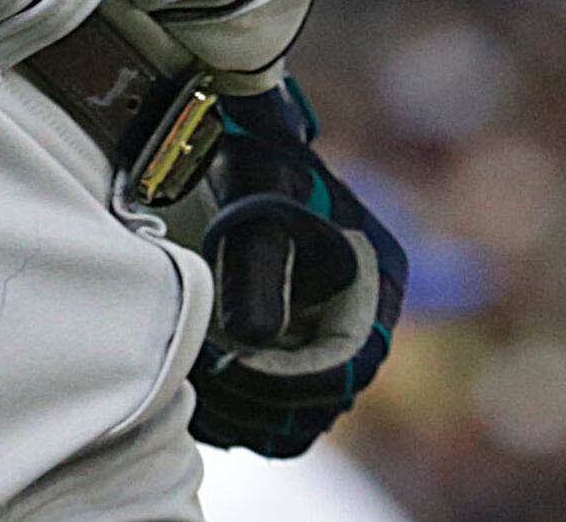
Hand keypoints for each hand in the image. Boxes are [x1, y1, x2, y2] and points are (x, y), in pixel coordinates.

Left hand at [184, 82, 406, 458]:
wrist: (230, 144)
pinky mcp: (285, 355)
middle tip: (198, 377)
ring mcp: (321, 342)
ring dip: (240, 415)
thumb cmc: (251, 165)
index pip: (346, 366)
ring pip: (291, 420)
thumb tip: (251, 338)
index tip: (226, 362)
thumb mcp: (257, 205)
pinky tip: (188, 383)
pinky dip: (230, 412)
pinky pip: (267, 413)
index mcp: (376, 284)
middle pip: (319, 405)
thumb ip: (257, 267)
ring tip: (189, 381)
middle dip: (256, 402)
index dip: (286, 380)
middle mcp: (359, 322)